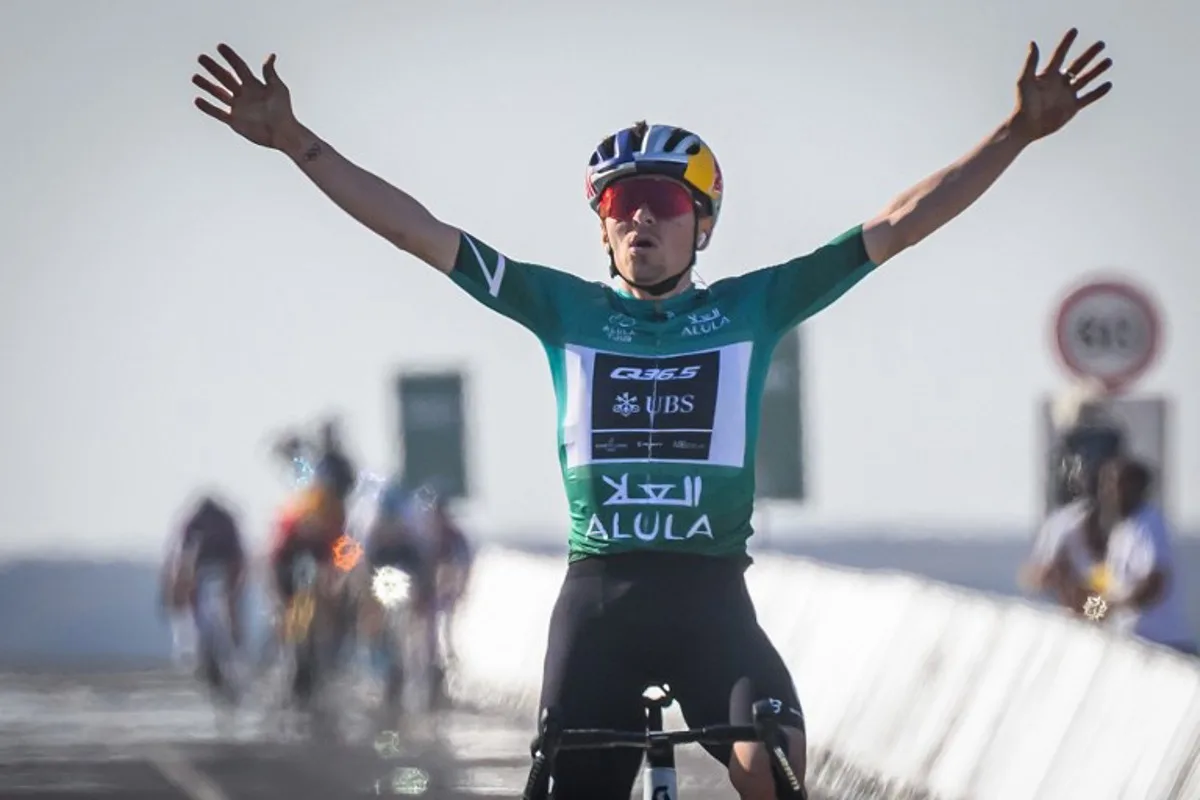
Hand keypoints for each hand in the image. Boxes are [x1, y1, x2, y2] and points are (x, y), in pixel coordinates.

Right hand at [193, 43, 297, 149]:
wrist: (283, 133)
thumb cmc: (283, 110)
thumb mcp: (278, 89)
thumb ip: (269, 73)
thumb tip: (270, 56)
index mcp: (254, 85)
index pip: (239, 67)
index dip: (230, 57)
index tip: (220, 46)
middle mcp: (244, 94)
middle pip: (225, 78)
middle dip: (213, 68)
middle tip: (201, 57)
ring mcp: (238, 108)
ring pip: (219, 94)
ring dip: (207, 85)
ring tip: (195, 77)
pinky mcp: (235, 121)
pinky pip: (218, 113)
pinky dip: (208, 107)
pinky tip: (197, 100)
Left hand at [1010, 28, 1112, 143]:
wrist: (1027, 126)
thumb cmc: (1023, 103)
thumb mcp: (1025, 81)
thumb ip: (1031, 63)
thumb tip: (1033, 43)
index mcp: (1049, 75)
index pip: (1060, 55)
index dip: (1066, 43)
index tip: (1074, 30)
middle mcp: (1059, 83)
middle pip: (1077, 65)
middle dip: (1089, 54)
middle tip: (1101, 44)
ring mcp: (1066, 95)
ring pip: (1085, 79)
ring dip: (1097, 70)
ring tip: (1108, 61)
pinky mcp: (1072, 107)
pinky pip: (1088, 98)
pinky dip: (1098, 92)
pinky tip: (1108, 84)